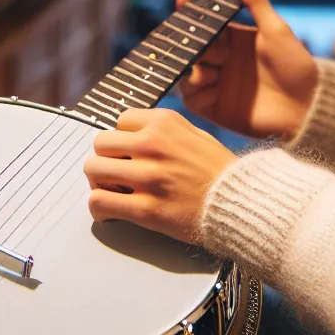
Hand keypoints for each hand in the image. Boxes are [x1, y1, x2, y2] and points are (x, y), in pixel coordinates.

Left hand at [83, 108, 237, 243]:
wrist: (241, 204)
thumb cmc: (220, 172)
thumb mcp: (195, 134)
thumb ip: (163, 131)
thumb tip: (132, 136)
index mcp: (165, 123)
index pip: (119, 122)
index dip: (123, 140)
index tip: (129, 155)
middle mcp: (153, 144)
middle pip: (100, 144)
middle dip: (106, 160)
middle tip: (116, 176)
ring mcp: (148, 177)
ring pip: (93, 170)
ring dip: (99, 183)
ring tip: (113, 193)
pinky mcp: (146, 209)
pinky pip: (99, 202)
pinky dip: (98, 209)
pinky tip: (110, 213)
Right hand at [178, 0, 318, 140]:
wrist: (306, 109)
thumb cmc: (296, 67)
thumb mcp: (275, 29)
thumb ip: (255, 0)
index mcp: (233, 37)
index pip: (203, 19)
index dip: (191, 8)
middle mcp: (221, 59)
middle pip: (191, 44)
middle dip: (196, 41)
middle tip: (218, 48)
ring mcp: (215, 83)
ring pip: (186, 69)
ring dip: (195, 66)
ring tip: (213, 69)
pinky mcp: (213, 108)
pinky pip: (190, 97)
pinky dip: (196, 90)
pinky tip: (212, 87)